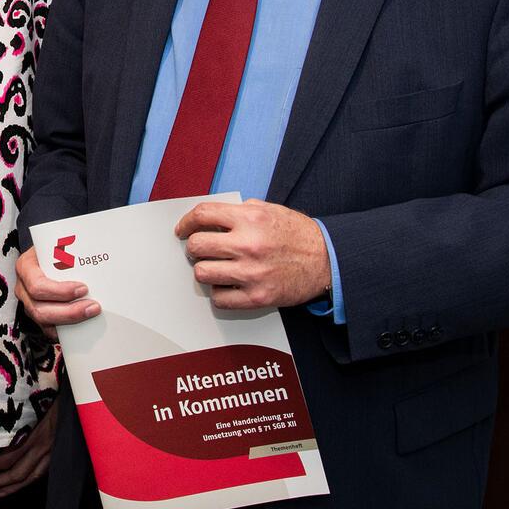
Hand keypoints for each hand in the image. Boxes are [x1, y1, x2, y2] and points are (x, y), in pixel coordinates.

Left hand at [0, 399, 57, 496]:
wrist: (87, 396)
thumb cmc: (62, 395)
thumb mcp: (40, 403)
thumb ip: (24, 418)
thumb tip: (3, 429)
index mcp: (39, 436)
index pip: (9, 458)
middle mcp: (47, 448)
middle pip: (18, 472)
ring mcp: (56, 452)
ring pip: (32, 476)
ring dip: (13, 486)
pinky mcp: (61, 451)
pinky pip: (43, 469)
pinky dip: (29, 478)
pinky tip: (21, 481)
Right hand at [14, 247, 99, 339]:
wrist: (45, 252)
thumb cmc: (53, 247)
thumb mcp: (57, 242)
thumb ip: (71, 248)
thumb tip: (102, 252)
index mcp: (25, 267)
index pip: (37, 285)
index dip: (60, 291)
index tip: (84, 288)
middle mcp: (23, 288)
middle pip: (39, 309)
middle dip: (69, 312)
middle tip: (93, 307)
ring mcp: (28, 303)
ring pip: (43, 322)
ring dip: (70, 321)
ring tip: (91, 315)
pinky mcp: (37, 314)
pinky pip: (48, 330)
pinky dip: (65, 332)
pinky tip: (82, 328)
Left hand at [178, 199, 330, 309]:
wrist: (326, 260)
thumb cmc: (297, 234)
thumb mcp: (269, 210)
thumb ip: (239, 211)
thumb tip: (209, 218)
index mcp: (249, 219)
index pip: (202, 215)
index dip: (186, 222)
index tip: (182, 230)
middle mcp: (248, 244)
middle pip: (196, 246)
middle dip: (193, 248)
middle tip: (200, 250)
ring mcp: (251, 272)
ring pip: (202, 274)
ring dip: (205, 270)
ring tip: (216, 267)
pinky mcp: (257, 296)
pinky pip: (219, 299)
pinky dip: (219, 293)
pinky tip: (228, 285)